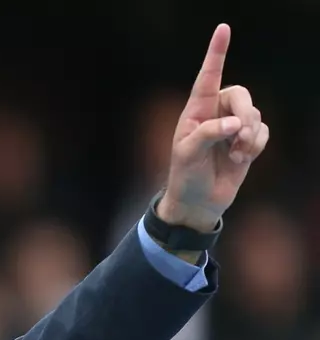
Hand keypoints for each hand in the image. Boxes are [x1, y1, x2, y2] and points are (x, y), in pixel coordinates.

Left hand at [157, 23, 268, 232]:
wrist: (197, 201)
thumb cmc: (185, 175)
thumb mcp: (188, 155)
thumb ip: (208, 134)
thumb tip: (234, 124)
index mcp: (196, 110)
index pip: (207, 77)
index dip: (216, 53)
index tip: (223, 29)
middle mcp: (216, 112)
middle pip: (241, 96)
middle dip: (244, 115)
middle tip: (238, 136)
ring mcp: (233, 125)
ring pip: (255, 115)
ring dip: (248, 136)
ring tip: (235, 154)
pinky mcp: (247, 139)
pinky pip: (262, 132)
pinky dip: (255, 145)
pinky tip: (240, 158)